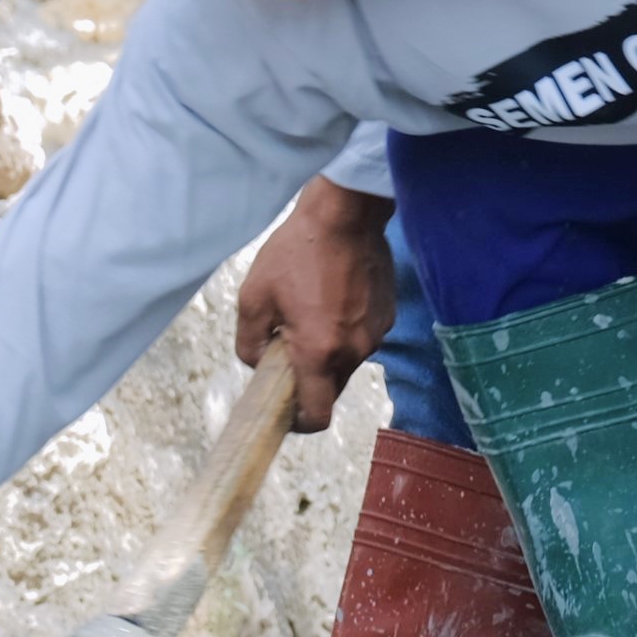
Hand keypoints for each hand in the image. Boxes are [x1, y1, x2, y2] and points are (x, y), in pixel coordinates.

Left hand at [235, 177, 395, 431]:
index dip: (300, 422)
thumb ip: (248, 342)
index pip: (317, 414)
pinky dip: (347, 329)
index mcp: (319, 351)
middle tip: (290, 350)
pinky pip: (364, 336)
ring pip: (348, 361)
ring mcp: (376, 332)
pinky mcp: (387, 314)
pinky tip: (333, 296)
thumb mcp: (254, 296)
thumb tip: (256, 362)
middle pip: (332, 389)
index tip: (287, 413)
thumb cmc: (296, 252)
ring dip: (329, 351)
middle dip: (312, 381)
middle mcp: (354, 350)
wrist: (345, 214)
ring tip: (312, 312)